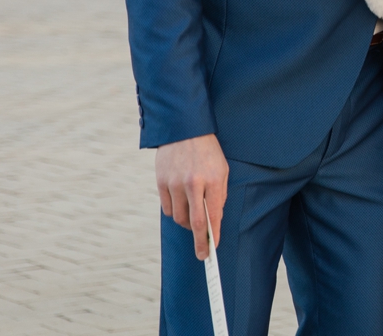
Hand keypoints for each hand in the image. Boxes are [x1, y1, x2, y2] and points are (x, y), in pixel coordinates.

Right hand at [155, 134, 228, 259]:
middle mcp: (191, 184)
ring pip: (178, 218)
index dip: (213, 235)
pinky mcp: (161, 182)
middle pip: (193, 223)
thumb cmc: (208, 152)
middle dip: (199, 241)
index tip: (212, 249)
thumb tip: (214, 220)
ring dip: (187, 223)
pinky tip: (182, 207)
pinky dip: (175, 212)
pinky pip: (167, 208)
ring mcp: (174, 184)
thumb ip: (219, 195)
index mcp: (211, 180)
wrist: (184, 129)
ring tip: (193, 218)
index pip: (212, 216)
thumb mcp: (221, 170)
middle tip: (202, 253)